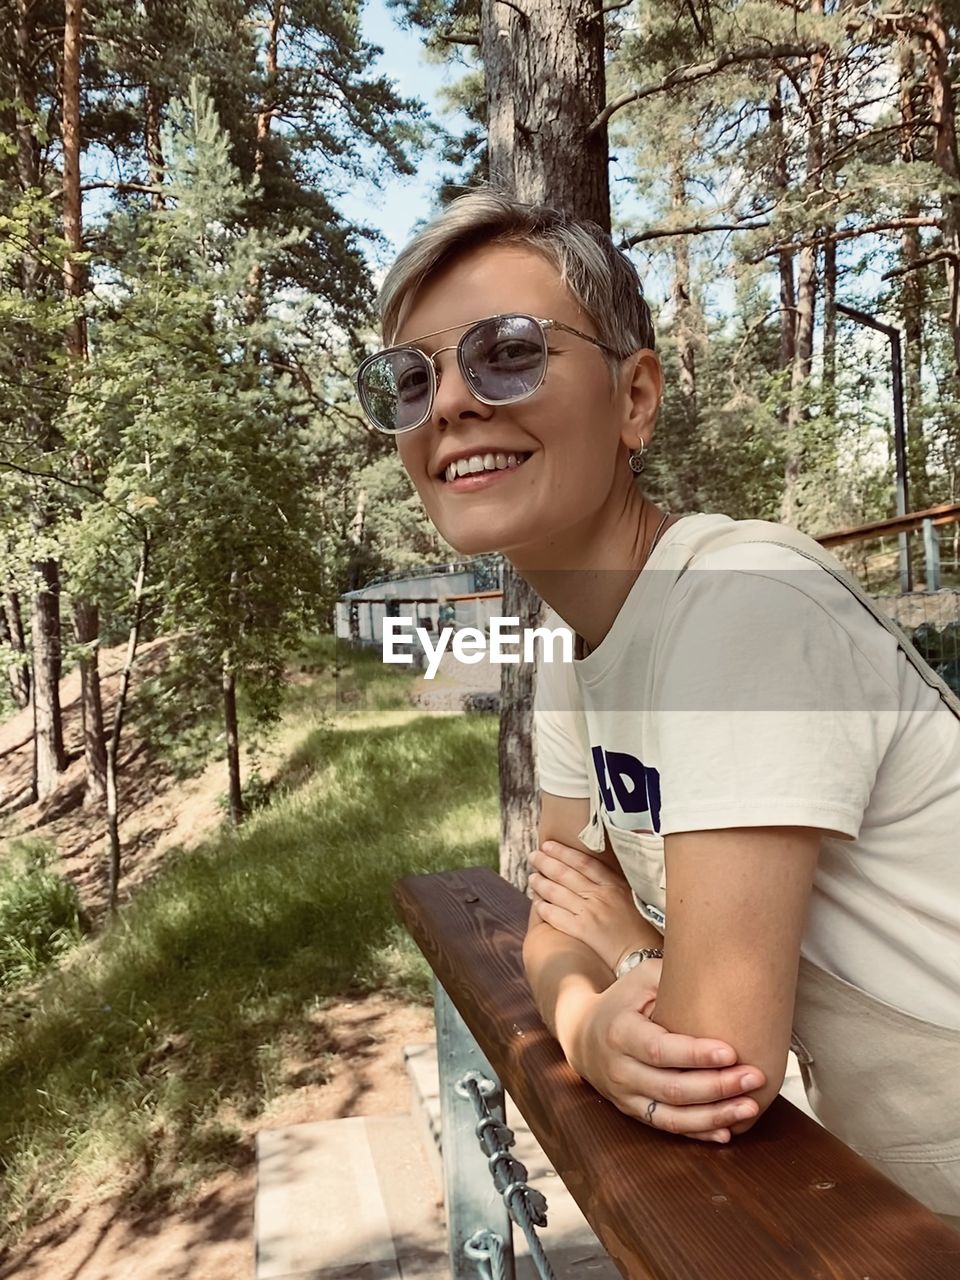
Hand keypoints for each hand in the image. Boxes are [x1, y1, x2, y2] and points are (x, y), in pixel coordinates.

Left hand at [528, 840, 648, 972]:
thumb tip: (593, 873)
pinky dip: (545, 908)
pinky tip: (537, 903)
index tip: (549, 845)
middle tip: (533, 855)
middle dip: (546, 862)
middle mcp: (600, 895)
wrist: (645, 955)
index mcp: (613, 884)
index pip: (583, 862)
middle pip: (566, 874)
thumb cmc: (642, 929)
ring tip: (532, 878)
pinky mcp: (584, 931)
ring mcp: (590, 912)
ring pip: (558, 893)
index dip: (564, 852)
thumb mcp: (633, 898)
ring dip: (541, 883)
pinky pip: (558, 916)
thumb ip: (613, 885)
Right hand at [562, 968, 766, 1143]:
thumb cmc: (624, 1000)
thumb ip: (674, 976)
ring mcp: (626, 1095)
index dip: (695, 1054)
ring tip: (749, 1106)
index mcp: (620, 1032)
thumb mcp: (641, 979)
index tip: (731, 1051)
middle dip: (716, 1087)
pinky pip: (668, 1128)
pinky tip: (728, 1129)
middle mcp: (619, 1069)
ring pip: (672, 1116)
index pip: (659, 1049)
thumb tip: (719, 965)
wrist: (583, 1034)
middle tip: (754, 1077)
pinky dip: (699, 1131)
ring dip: (714, 1115)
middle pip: (671, 1087)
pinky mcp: (635, 1112)